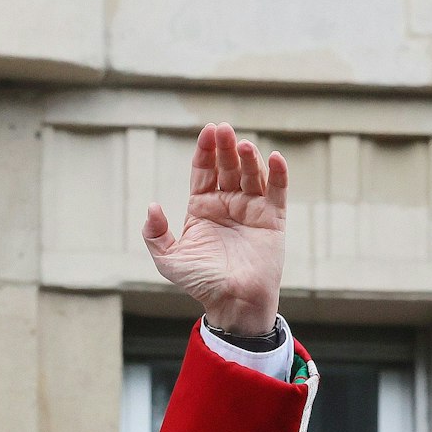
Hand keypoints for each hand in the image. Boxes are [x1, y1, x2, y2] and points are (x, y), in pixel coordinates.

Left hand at [141, 123, 286, 336]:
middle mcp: (227, 203)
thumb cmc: (200, 281)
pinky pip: (278, 191)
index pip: (204, 171)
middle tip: (224, 129)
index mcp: (202, 208)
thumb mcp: (169, 259)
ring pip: (251, 175)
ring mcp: (251, 208)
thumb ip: (155, 234)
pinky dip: (278, 174)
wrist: (232, 301)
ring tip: (244, 145)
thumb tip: (152, 206)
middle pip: (227, 167)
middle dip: (226, 148)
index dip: (205, 151)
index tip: (207, 131)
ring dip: (249, 158)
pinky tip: (274, 158)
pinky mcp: (273, 218)